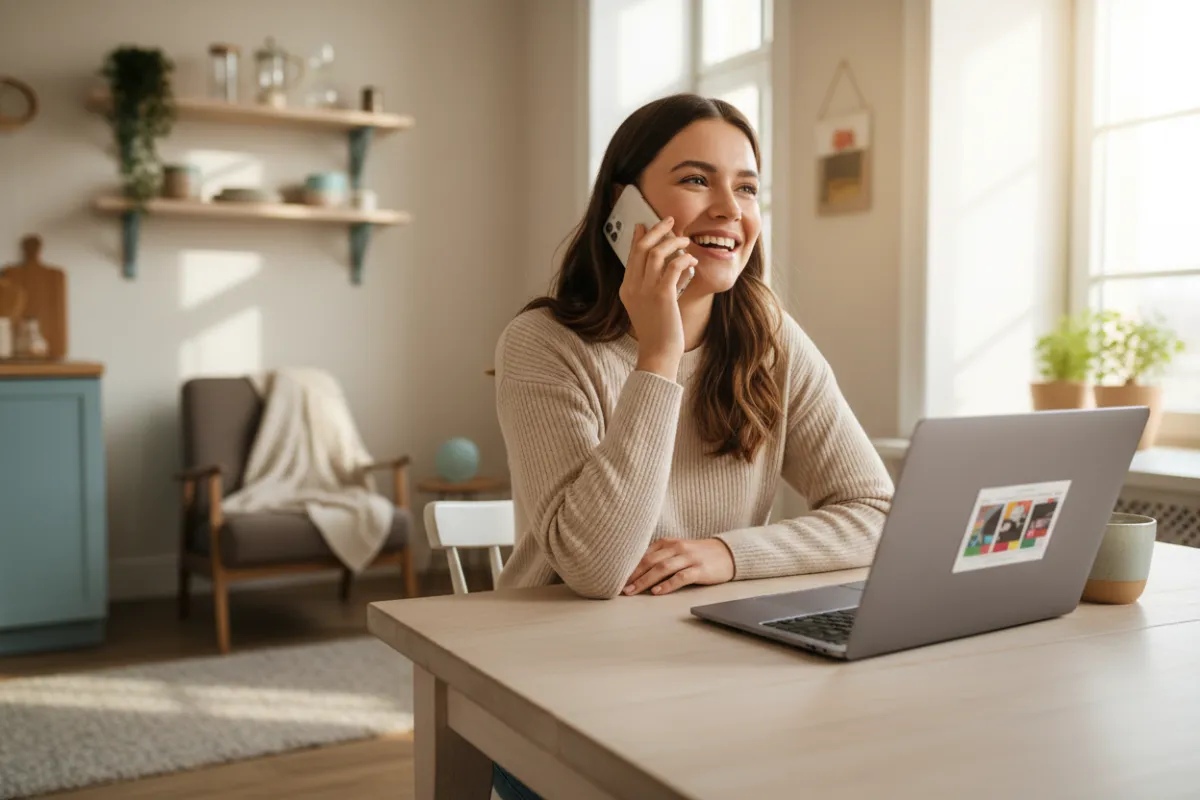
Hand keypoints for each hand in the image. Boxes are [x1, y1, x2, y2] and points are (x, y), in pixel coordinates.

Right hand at [618, 217, 697, 378]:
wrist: (658, 354)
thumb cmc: (659, 331)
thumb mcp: (654, 304)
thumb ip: (660, 283)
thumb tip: (677, 263)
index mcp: (626, 289)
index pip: (631, 255)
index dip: (639, 236)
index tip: (647, 224)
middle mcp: (632, 287)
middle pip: (641, 248)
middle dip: (656, 230)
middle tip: (669, 220)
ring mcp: (645, 291)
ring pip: (656, 253)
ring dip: (672, 242)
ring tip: (685, 240)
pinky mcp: (662, 296)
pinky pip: (673, 267)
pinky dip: (684, 259)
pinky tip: (691, 260)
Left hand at [622, 538, 734, 595]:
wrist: (727, 553)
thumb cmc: (698, 554)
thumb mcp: (677, 550)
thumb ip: (658, 556)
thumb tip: (635, 570)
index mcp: (668, 543)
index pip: (644, 555)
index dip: (629, 567)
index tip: (616, 578)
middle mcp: (676, 548)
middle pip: (650, 561)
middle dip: (634, 575)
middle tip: (620, 587)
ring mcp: (688, 558)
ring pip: (662, 568)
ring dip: (645, 581)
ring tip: (633, 591)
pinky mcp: (700, 569)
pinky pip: (681, 577)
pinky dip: (667, 584)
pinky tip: (657, 592)